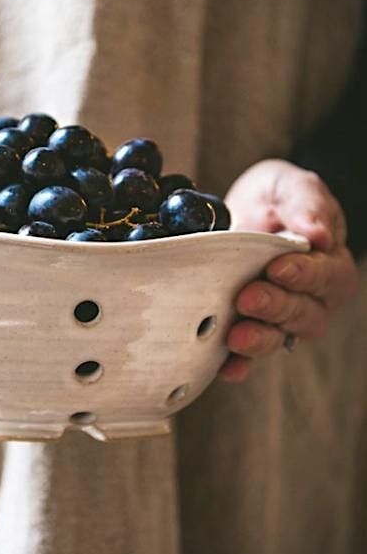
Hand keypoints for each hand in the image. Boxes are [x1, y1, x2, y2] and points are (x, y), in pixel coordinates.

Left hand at [220, 159, 358, 381]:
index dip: (304, 274)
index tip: (279, 267)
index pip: (325, 276)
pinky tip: (225, 367)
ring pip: (277, 337)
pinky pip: (246, 357)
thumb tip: (319, 234)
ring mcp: (277, 319)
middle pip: (302, 313)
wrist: (240, 213)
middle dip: (275, 306)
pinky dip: (236, 365)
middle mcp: (308, 299)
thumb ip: (305, 203)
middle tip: (248, 296)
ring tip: (236, 334)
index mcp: (328, 264)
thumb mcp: (289, 187)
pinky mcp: (247, 330)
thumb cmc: (273, 199)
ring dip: (257, 338)